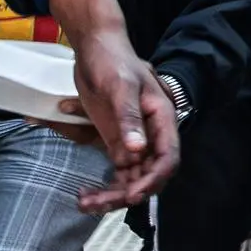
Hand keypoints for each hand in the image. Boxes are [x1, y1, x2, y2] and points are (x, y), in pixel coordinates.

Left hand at [65, 18, 179, 211]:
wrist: (95, 47)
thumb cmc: (113, 61)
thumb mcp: (120, 86)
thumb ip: (129, 118)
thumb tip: (137, 150)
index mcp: (162, 118)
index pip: (167, 157)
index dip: (153, 179)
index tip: (132, 194)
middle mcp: (151, 134)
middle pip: (148, 174)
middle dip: (126, 193)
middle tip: (98, 203)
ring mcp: (134, 141)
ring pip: (131, 179)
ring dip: (111, 195)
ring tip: (85, 202)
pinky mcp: (117, 143)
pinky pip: (116, 173)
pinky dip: (103, 186)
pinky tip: (84, 193)